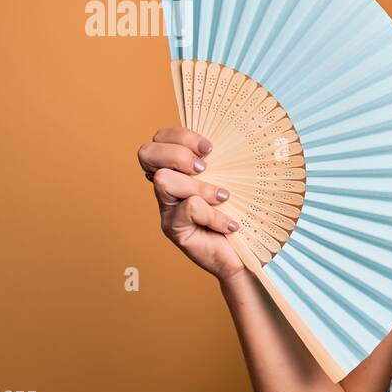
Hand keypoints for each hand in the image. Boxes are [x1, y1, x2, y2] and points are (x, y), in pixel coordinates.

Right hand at [137, 127, 245, 282]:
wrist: (244, 255)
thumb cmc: (240, 213)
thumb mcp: (234, 180)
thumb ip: (225, 161)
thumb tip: (239, 137)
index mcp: (178, 168)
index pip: (160, 138)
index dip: (180, 136)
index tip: (210, 148)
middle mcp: (166, 185)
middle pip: (146, 152)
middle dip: (177, 154)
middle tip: (204, 168)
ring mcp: (166, 208)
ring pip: (164, 180)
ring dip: (199, 186)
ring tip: (224, 199)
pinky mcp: (173, 229)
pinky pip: (189, 209)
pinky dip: (214, 215)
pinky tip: (230, 225)